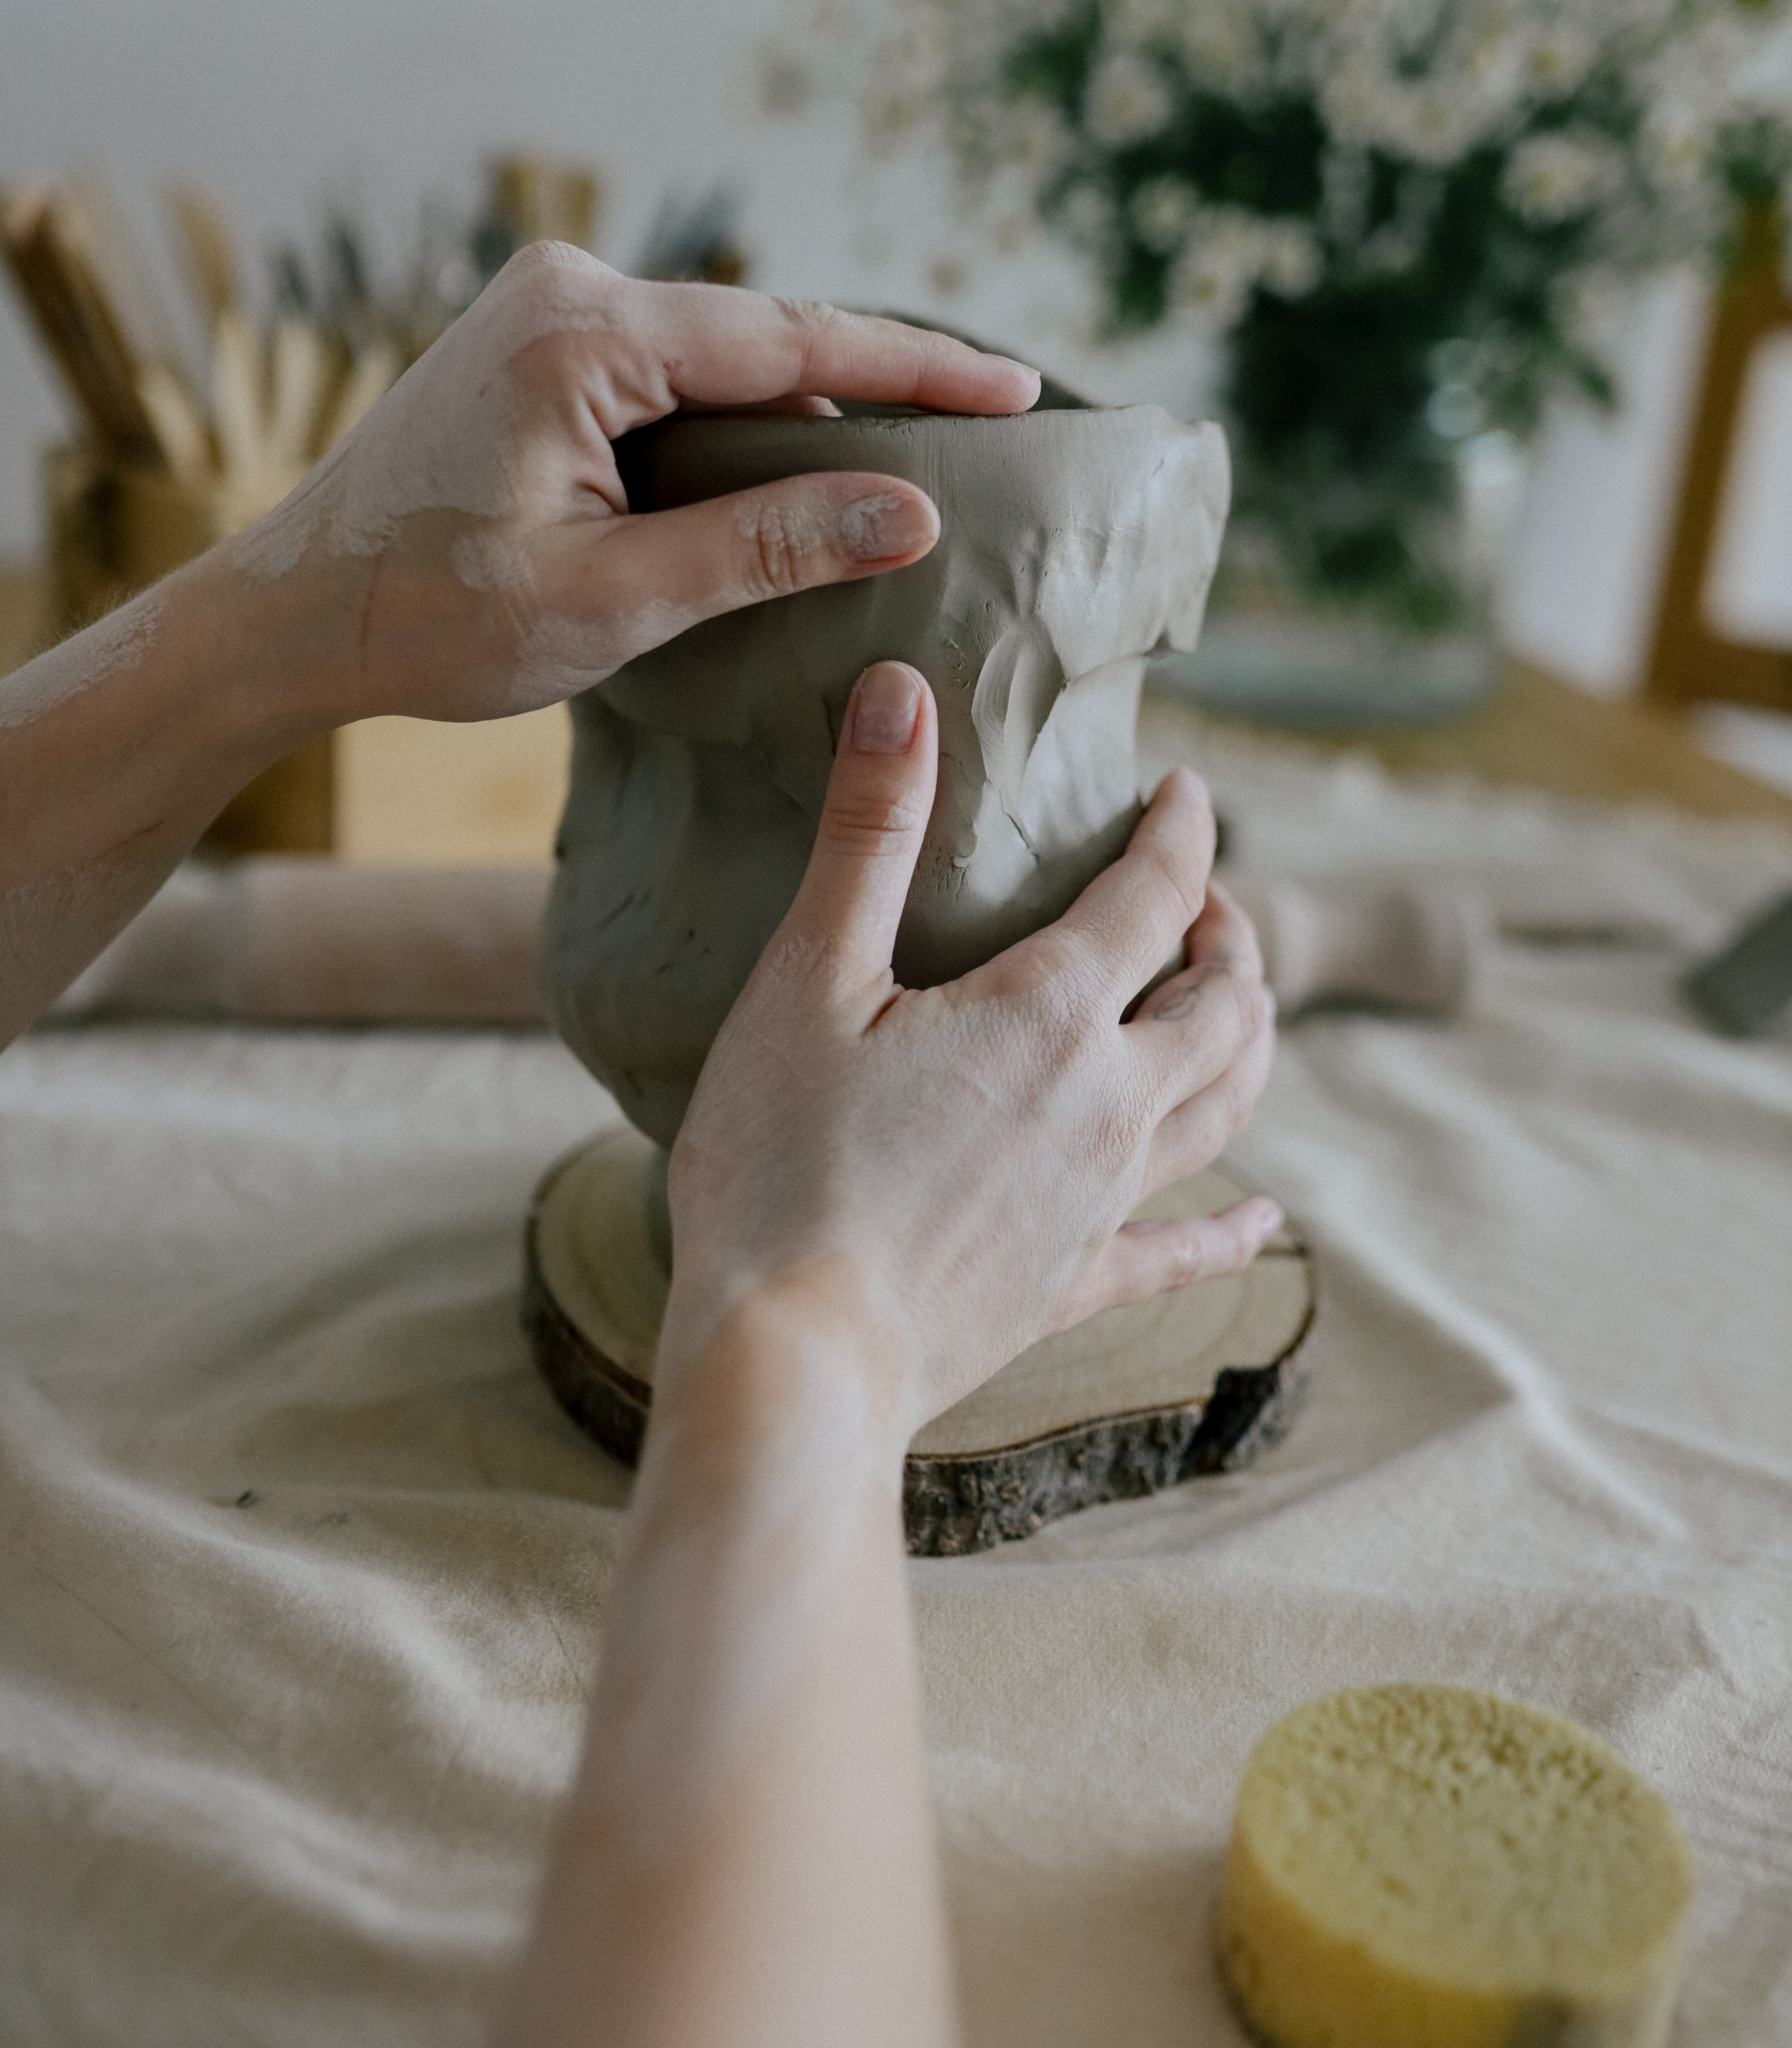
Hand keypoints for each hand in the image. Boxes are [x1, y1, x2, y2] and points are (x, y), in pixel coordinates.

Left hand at [221, 244, 1038, 724]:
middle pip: (769, 336)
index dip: (920, 371)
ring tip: (919, 462)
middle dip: (881, 383)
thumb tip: (914, 513)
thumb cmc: (429, 618)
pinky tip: (800, 475)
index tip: (1021, 390)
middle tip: (995, 427)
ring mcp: (548, 309)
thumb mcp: (616, 598)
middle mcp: (568, 289)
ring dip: (810, 410)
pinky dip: (743, 420)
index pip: (796, 342)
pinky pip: (675, 370)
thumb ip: (769, 547)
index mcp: (583, 335)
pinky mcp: (538, 345)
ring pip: (726, 353)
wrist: (290, 618)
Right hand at [664, 660, 1279, 1434]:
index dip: (1180, 832)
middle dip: (1229, 937)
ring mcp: (1103, 1202)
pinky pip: (1181, 1251)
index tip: (1182, 789)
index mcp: (1051, 1015)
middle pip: (1222, 1004)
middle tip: (1205, 902)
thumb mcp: (807, 978)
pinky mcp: (1074, 1286)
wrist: (793, 1359)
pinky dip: (1234, 1228)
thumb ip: (866, 834)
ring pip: (1225, 1105)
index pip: (1155, 896)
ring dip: (1246, 1042)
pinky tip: (1266, 1220)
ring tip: (1237, 1005)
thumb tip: (901, 688)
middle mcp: (1109, 1104)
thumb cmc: (781, 1165)